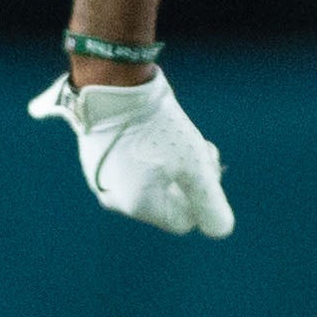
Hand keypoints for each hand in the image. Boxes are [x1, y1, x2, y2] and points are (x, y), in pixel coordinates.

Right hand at [28, 71, 233, 235]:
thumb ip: (210, 202)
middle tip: (201, 149)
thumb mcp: (195, 165)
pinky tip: (155, 131)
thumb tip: (221, 230)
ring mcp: (102, 177)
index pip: (183, 220)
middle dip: (190, 180)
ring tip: (180, 137)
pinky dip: (149, 154)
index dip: (203, 196)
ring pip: (150, 182)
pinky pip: (131, 166)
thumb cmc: (158, 127)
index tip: (207, 166)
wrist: (114, 86)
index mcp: (138, 206)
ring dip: (172, 165)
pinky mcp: (95, 156)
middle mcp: (115, 198)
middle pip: (167, 201)